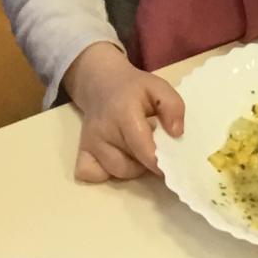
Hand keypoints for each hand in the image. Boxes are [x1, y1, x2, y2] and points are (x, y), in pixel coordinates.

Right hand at [62, 43, 185, 182]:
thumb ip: (173, 107)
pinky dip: (105, 173)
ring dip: (132, 168)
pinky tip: (117, 159)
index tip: (172, 163)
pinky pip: (91, 174)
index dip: (158, 161)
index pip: (142, 148)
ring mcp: (90, 142)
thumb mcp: (159, 88)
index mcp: (124, 112)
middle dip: (148, 163)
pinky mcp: (81, 151)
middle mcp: (104, 130)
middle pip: (131, 164)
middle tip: (156, 150)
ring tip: (138, 151)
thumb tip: (176, 134)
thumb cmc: (134, 89)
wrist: (101, 83)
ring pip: (116, 171)